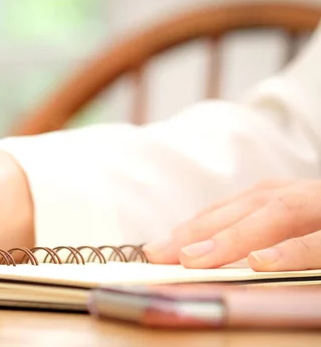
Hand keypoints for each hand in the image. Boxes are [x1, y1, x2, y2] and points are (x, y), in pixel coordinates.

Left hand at [143, 179, 320, 270]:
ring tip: (197, 258)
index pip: (229, 210)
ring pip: (280, 215)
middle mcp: (303, 195)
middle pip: (246, 209)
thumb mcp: (290, 222)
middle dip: (201, 231)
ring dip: (235, 237)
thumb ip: (253, 232)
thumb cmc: (319, 221)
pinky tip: (262, 263)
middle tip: (158, 255)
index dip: (191, 227)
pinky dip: (292, 250)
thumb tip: (196, 253)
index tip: (154, 250)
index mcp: (283, 196)